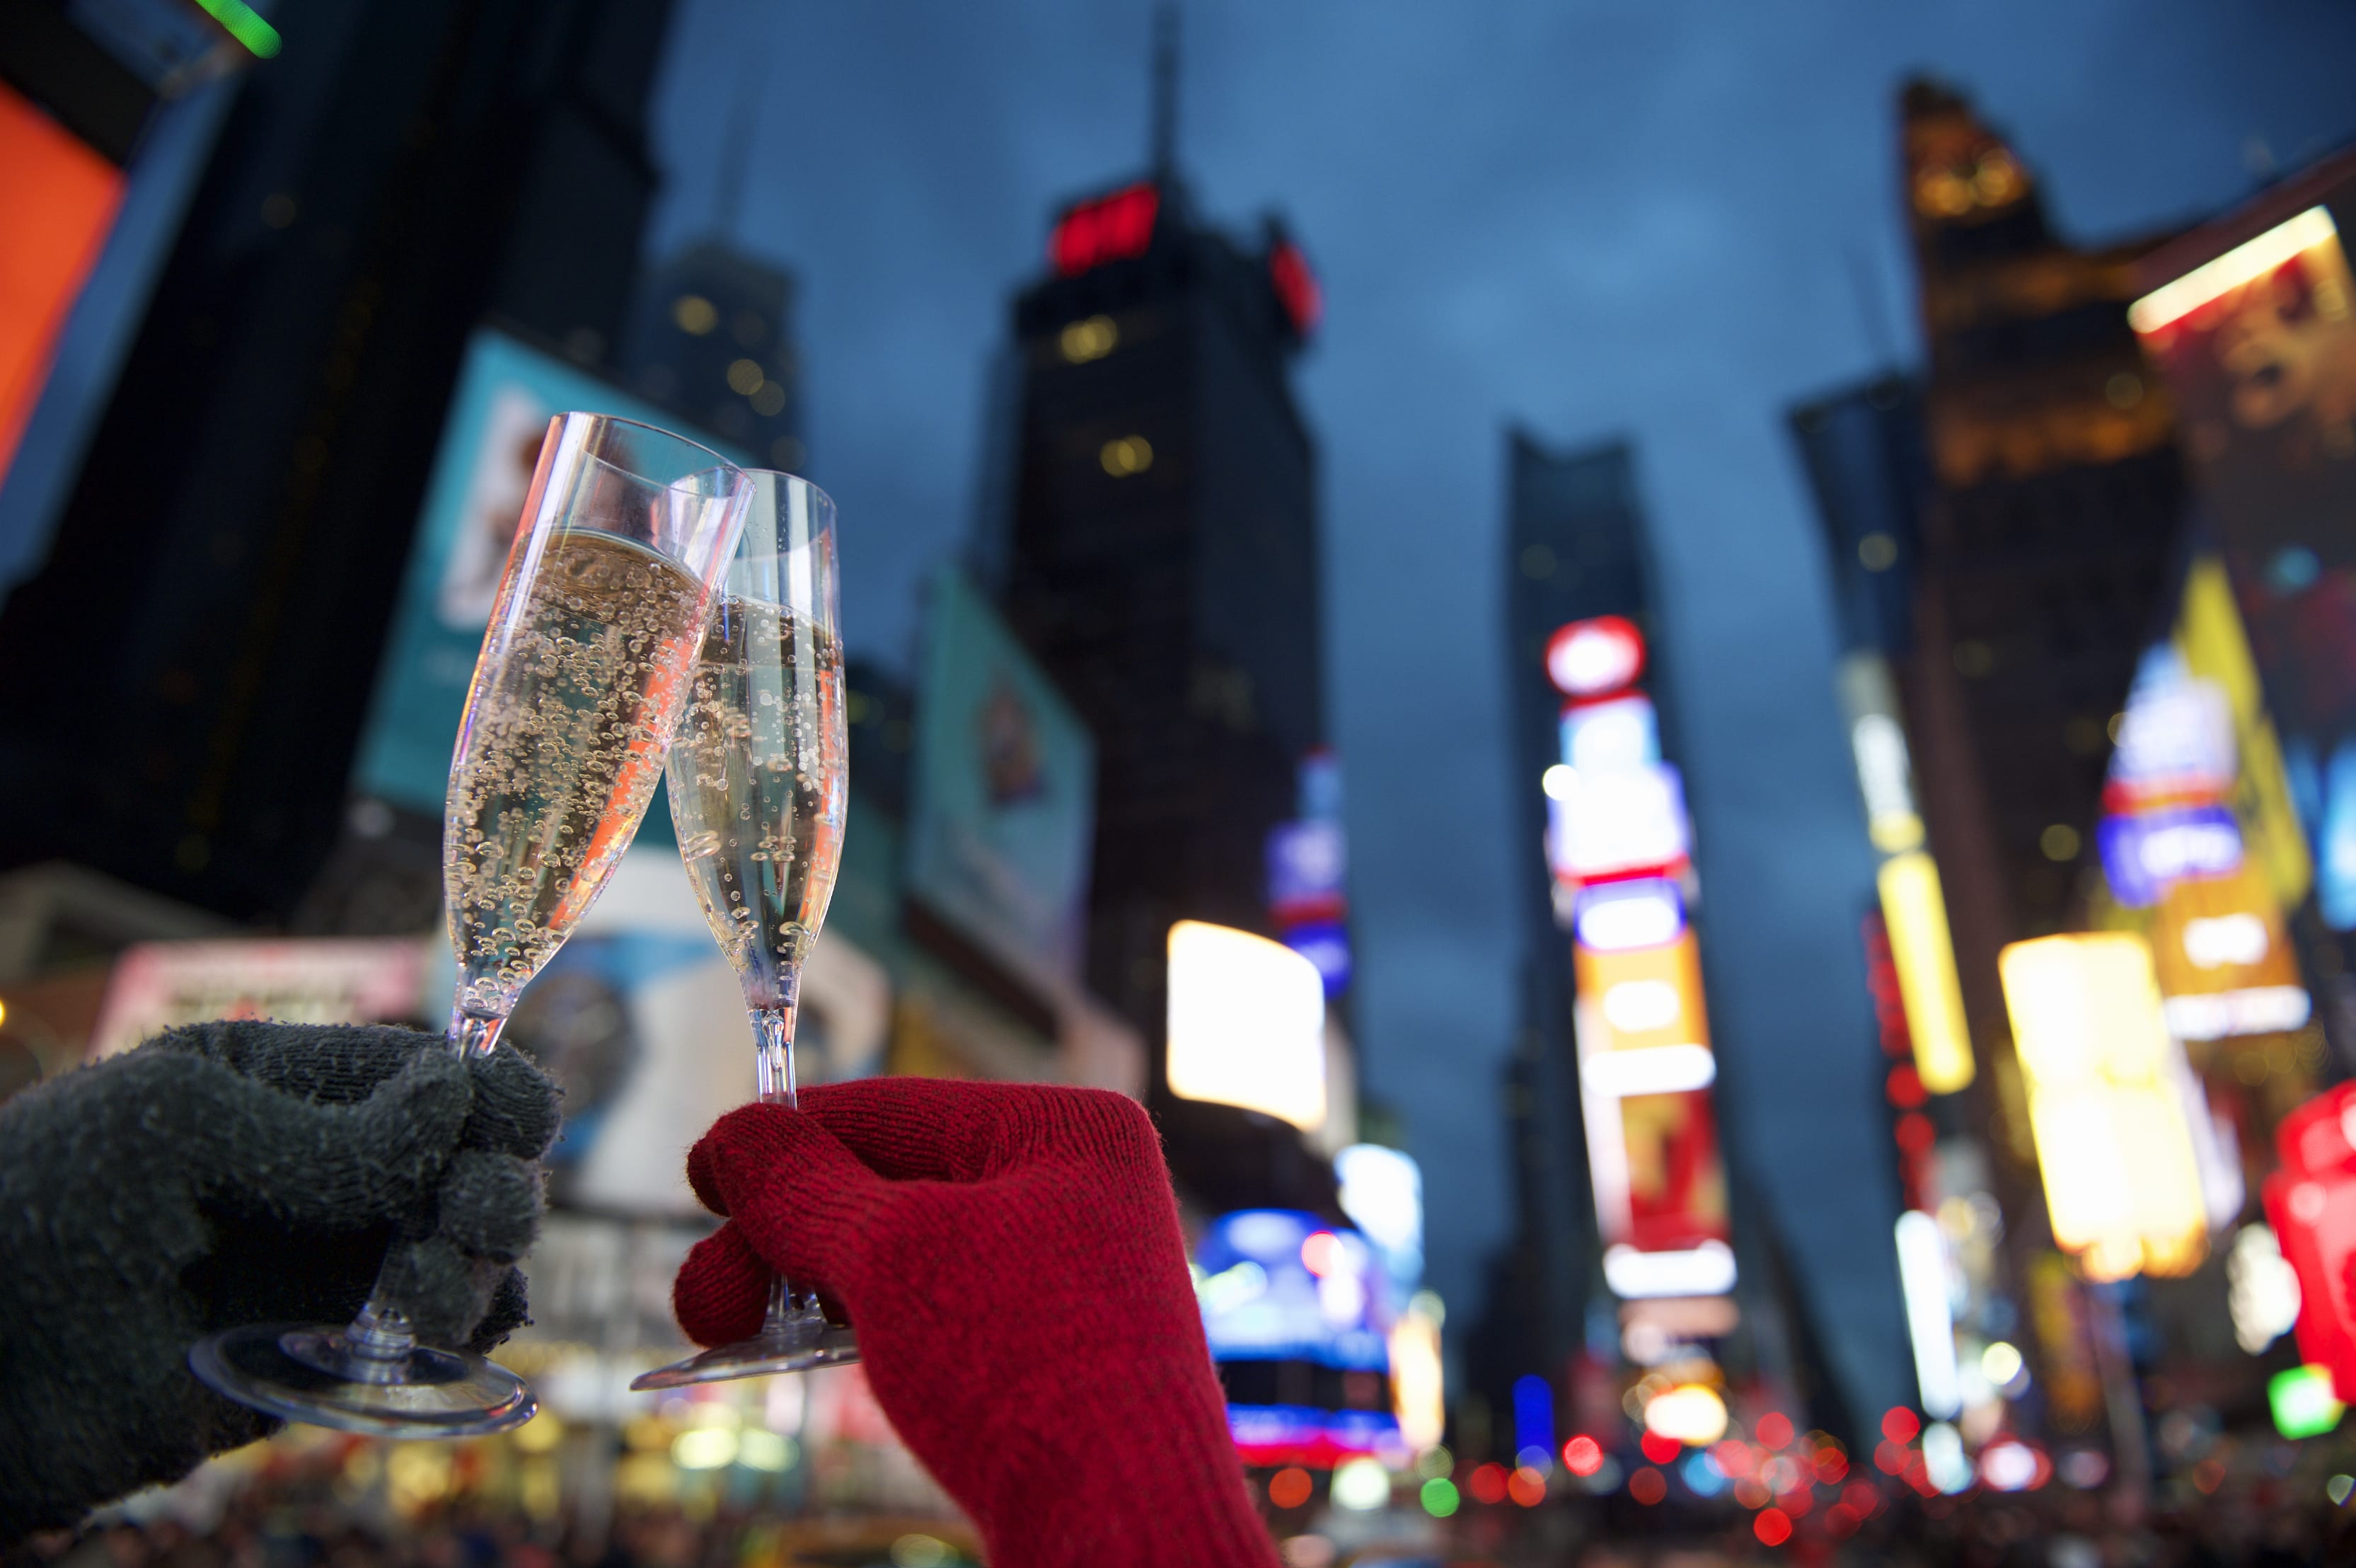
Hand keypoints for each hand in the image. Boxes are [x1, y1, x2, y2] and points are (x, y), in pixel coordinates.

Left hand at [0, 1021, 558, 1542]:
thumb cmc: (41, 1209)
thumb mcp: (176, 1128)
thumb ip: (327, 1130)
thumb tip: (458, 1097)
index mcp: (284, 1087)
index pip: (427, 1071)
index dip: (492, 1090)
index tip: (518, 1121)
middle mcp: (322, 1173)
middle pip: (470, 1163)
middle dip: (495, 1183)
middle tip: (469, 1216)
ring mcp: (326, 1267)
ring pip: (468, 1254)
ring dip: (478, 1265)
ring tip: (421, 1292)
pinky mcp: (322, 1358)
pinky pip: (432, 1344)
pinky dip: (460, 1336)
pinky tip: (424, 1334)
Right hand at [672, 1078, 1278, 1567]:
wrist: (1119, 1526)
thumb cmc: (1023, 1368)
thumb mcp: (892, 1257)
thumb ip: (803, 1190)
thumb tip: (736, 1135)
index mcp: (1066, 1131)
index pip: (892, 1112)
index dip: (784, 1140)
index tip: (700, 1174)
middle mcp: (1074, 1190)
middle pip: (887, 1187)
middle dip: (780, 1238)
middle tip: (703, 1299)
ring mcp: (1064, 1275)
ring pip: (901, 1257)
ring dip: (803, 1288)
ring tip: (720, 1332)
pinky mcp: (1046, 1354)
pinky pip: (930, 1313)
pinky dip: (855, 1326)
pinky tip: (793, 1351)